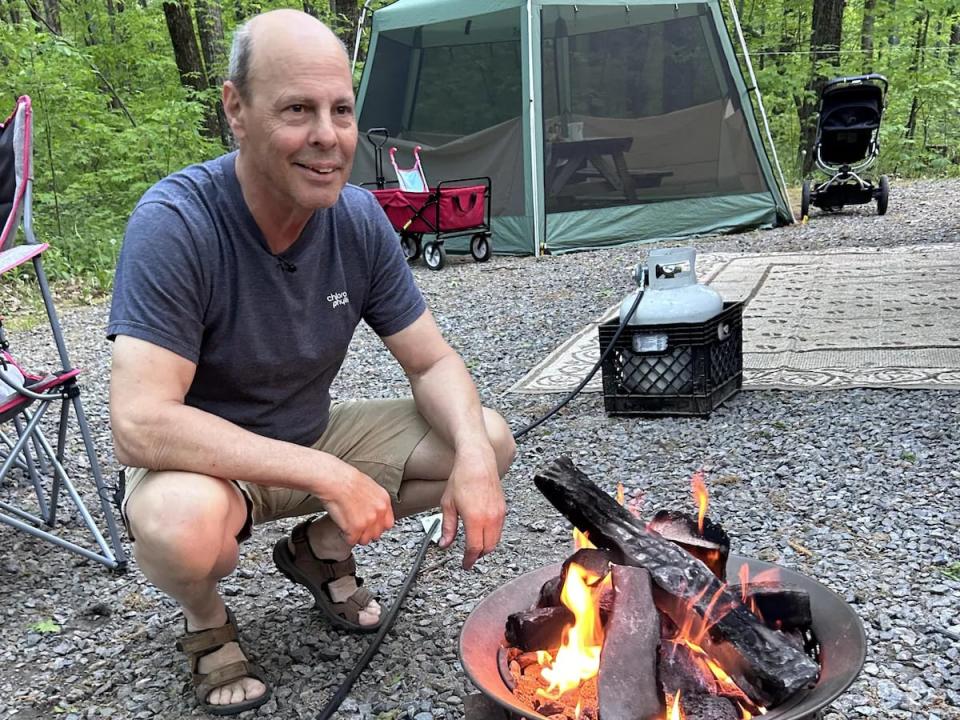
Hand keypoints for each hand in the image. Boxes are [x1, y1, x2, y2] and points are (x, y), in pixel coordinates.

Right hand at [320, 460, 394, 545]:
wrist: (335, 480)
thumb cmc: (346, 479)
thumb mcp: (369, 486)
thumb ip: (375, 501)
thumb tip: (372, 508)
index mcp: (384, 501)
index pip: (387, 524)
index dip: (377, 526)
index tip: (371, 526)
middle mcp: (378, 513)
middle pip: (376, 534)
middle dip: (366, 532)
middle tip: (356, 526)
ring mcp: (367, 522)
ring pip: (365, 540)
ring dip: (356, 535)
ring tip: (348, 525)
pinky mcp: (354, 529)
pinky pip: (351, 540)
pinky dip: (345, 535)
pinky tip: (341, 525)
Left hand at [439, 447, 504, 569]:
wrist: (478, 461)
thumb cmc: (462, 478)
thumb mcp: (448, 504)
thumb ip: (447, 527)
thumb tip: (444, 543)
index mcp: (475, 519)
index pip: (475, 548)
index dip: (469, 560)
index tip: (465, 564)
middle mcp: (490, 518)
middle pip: (488, 548)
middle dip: (478, 555)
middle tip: (469, 557)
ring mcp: (499, 513)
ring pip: (496, 540)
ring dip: (486, 546)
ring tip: (475, 546)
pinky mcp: (503, 508)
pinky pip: (500, 529)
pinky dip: (492, 536)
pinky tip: (482, 532)